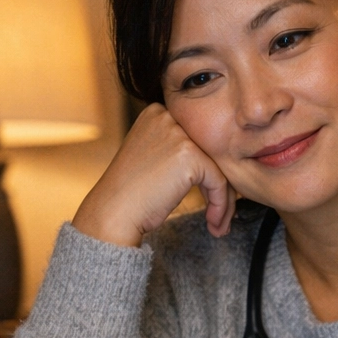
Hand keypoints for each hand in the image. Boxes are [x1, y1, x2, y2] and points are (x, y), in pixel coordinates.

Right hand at [72, 104, 234, 247]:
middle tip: (219, 214)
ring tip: (218, 224)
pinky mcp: (190, 155)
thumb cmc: (132, 192)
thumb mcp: (152, 156)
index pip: (196, 140)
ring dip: (223, 200)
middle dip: (218, 186)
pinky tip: (214, 224)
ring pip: (218, 169)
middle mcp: (167, 117)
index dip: (206, 170)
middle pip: (210, 152)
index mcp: (156, 113)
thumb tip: (218, 160)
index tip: (208, 196)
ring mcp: (178, 134)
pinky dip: (220, 205)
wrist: (114, 212)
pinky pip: (219, 182)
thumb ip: (177, 148)